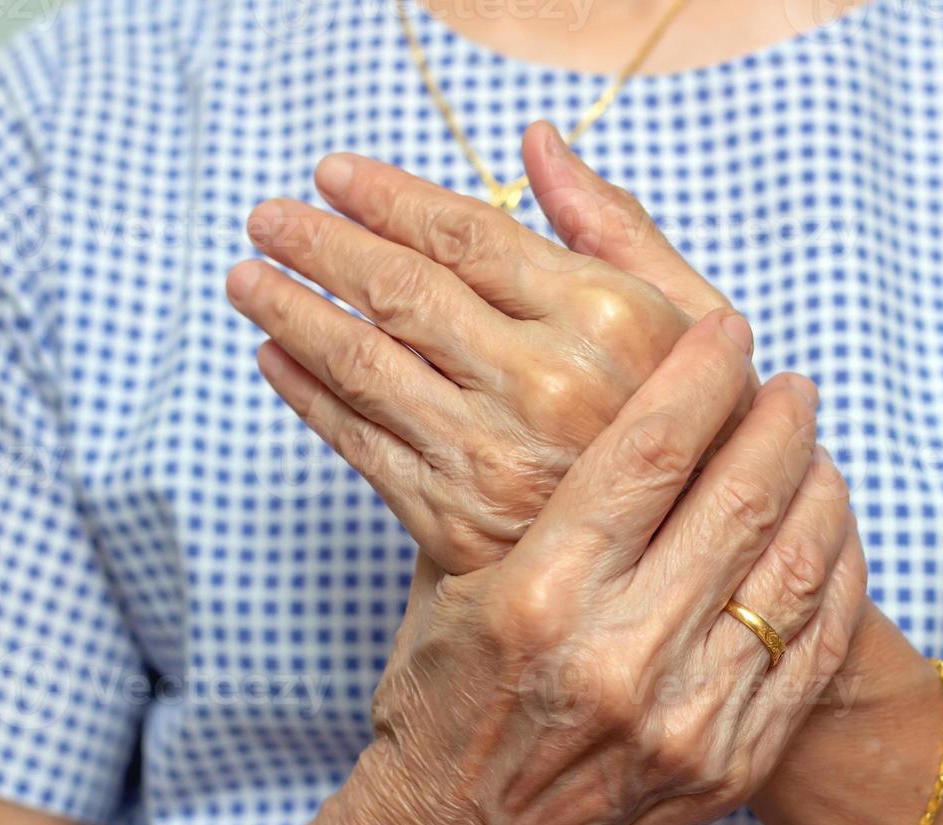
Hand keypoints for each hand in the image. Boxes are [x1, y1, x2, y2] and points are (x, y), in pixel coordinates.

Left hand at [227, 124, 745, 574]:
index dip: (388, 197)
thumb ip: (614, 227)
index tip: (333, 175)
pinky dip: (306, 395)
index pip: (468, 236)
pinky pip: (358, 442)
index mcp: (604, 318)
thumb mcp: (691, 317)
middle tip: (269, 217)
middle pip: (402, 292)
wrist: (683, 563)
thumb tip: (537, 143)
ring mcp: (493, 454)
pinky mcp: (455, 518)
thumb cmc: (694, 426)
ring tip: (248, 278)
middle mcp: (545, 382)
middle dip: (320, 245)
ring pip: (364, 363)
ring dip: (292, 312)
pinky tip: (274, 358)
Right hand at [241, 313, 866, 824]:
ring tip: (814, 450)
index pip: (654, 449)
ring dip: (820, 488)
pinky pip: (816, 648)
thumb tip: (598, 385)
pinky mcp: (730, 766)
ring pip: (798, 566)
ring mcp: (688, 720)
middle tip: (789, 386)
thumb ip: (529, 490)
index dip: (705, 373)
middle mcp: (621, 656)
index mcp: (540, 594)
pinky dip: (837, 574)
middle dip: (780, 421)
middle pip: (743, 496)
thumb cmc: (443, 700)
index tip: (730, 330)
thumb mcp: (451, 583)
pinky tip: (829, 531)